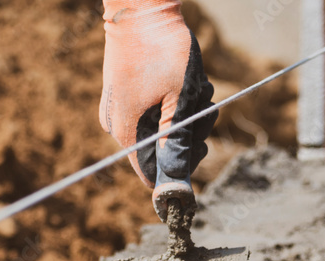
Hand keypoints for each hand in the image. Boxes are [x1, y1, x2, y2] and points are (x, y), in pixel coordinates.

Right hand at [99, 0, 216, 198]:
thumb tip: (175, 179)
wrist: (140, 8)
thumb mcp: (180, 98)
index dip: (178, 170)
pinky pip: (153, 112)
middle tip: (206, 109)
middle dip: (189, 136)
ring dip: (186, 116)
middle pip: (160, 153)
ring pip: (161, 131)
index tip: (200, 147)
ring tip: (197, 89)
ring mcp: (118, 110)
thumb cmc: (163, 50)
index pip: (152, 175)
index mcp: (128, 133)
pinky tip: (184, 82)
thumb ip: (177, 141)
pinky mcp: (124, 95)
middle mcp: (117, 127)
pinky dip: (174, 103)